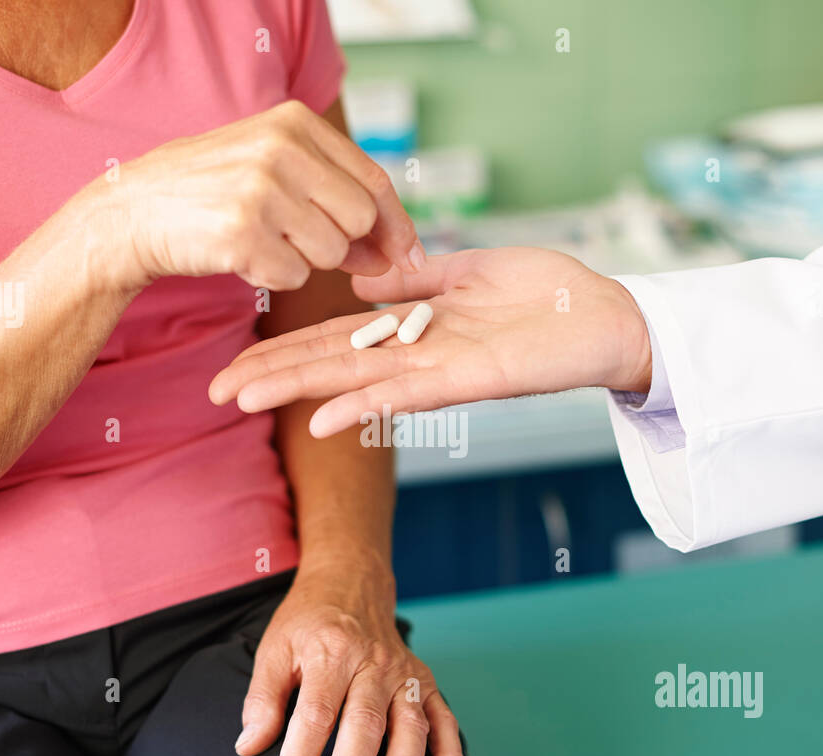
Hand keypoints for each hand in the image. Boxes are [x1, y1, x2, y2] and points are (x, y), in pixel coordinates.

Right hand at [91, 99, 423, 292]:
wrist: (131, 213)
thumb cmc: (212, 194)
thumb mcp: (273, 171)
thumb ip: (336, 199)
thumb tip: (396, 253)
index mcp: (295, 123)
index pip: (374, 180)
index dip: (398, 225)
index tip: (408, 257)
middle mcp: (280, 149)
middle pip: (360, 219)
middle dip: (344, 245)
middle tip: (302, 242)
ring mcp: (260, 190)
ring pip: (330, 253)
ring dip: (304, 262)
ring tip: (262, 240)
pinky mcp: (241, 233)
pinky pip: (292, 278)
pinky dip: (273, 278)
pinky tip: (241, 256)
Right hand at [208, 247, 651, 436]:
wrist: (608, 317)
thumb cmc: (549, 293)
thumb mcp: (472, 269)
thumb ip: (417, 278)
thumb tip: (363, 283)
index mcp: (414, 326)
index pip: (336, 338)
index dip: (285, 349)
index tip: (237, 360)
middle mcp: (416, 354)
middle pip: (330, 364)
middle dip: (272, 376)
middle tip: (214, 392)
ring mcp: (438, 369)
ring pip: (354, 380)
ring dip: (299, 392)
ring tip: (244, 400)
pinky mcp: (468, 379)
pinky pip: (406, 393)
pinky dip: (363, 405)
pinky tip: (321, 419)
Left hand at [236, 556, 468, 755]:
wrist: (351, 581)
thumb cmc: (309, 622)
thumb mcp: (274, 648)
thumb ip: (263, 699)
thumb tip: (249, 746)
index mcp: (330, 654)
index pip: (314, 716)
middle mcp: (372, 663)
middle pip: (363, 724)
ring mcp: (403, 673)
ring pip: (408, 723)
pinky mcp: (423, 681)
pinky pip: (443, 716)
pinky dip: (452, 750)